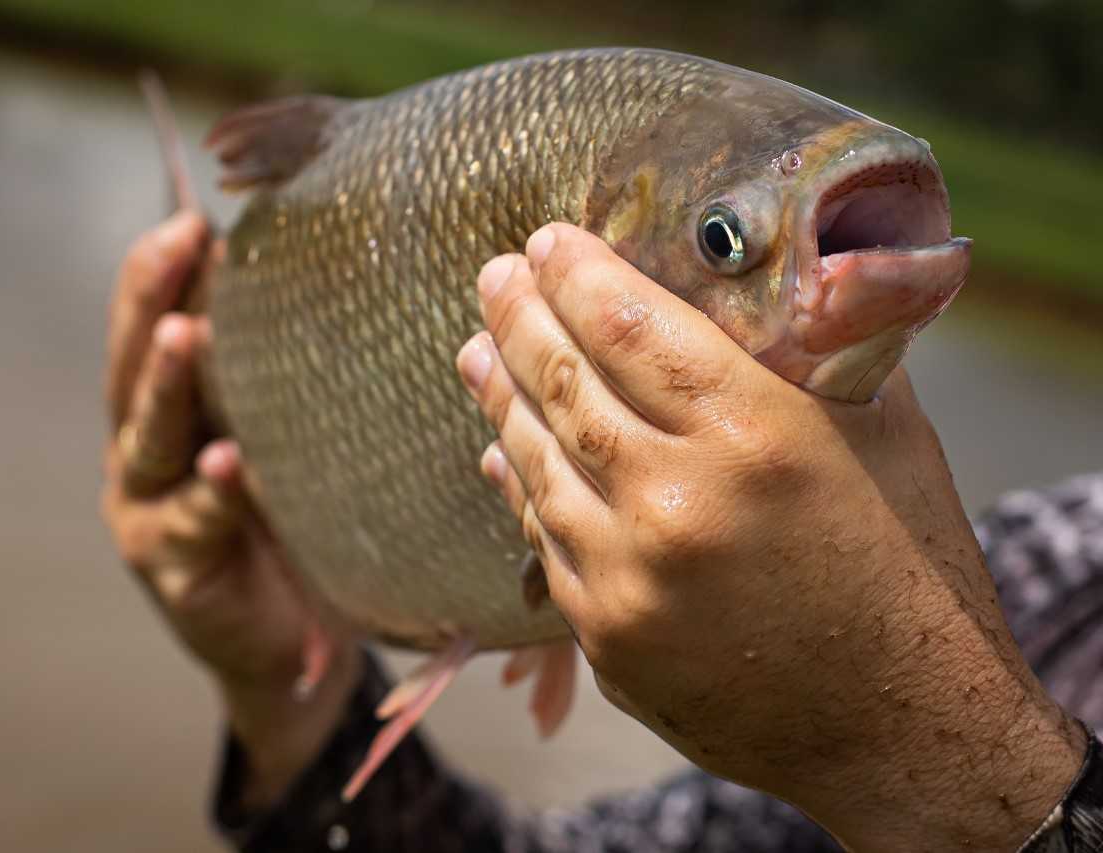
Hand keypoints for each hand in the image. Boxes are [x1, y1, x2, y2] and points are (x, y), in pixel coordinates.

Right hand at [100, 211, 358, 806]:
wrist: (294, 644)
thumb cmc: (295, 525)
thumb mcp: (284, 442)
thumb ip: (280, 382)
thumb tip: (337, 279)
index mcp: (170, 413)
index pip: (152, 327)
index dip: (162, 273)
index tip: (193, 218)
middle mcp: (145, 454)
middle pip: (135, 367)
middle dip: (152, 300)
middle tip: (177, 241)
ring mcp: (150, 512)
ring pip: (150, 438)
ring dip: (168, 385)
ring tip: (185, 335)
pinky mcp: (174, 569)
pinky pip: (193, 523)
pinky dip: (211, 493)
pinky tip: (227, 464)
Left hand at [456, 223, 1085, 851]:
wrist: (903, 726)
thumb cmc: (906, 564)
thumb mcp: (885, 430)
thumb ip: (816, 349)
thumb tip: (753, 282)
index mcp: (756, 433)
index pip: (630, 324)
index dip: (576, 273)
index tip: (545, 240)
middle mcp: (678, 500)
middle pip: (564, 383)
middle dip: (517, 317)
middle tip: (491, 276)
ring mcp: (630, 576)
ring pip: (535, 460)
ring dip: (499, 396)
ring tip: (476, 351)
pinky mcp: (606, 635)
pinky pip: (542, 538)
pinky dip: (517, 483)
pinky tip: (501, 449)